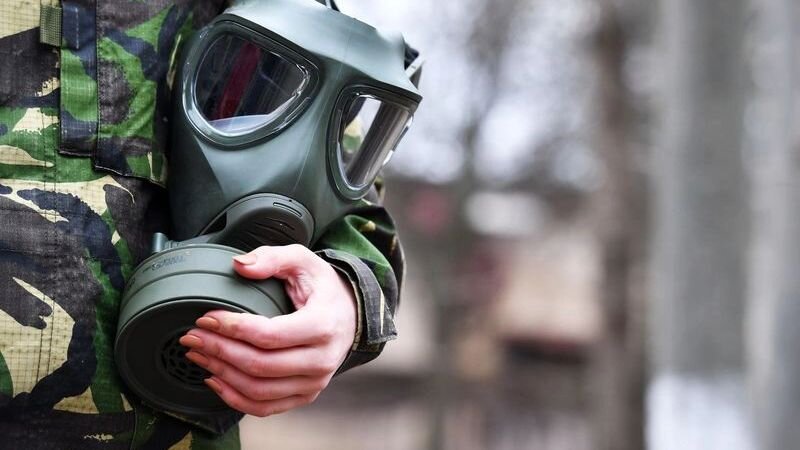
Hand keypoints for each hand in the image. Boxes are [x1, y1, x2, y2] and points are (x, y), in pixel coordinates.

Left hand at [178, 244, 356, 416]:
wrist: (349, 315)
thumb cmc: (323, 288)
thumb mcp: (303, 261)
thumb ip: (272, 257)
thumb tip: (240, 266)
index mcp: (323, 325)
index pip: (270, 335)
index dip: (232, 328)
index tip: (206, 318)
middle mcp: (322, 360)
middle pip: (260, 365)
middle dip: (219, 351)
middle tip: (192, 337)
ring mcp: (314, 382)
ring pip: (259, 390)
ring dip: (222, 374)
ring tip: (198, 355)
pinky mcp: (305, 395)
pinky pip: (265, 408)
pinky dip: (235, 398)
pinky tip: (215, 380)